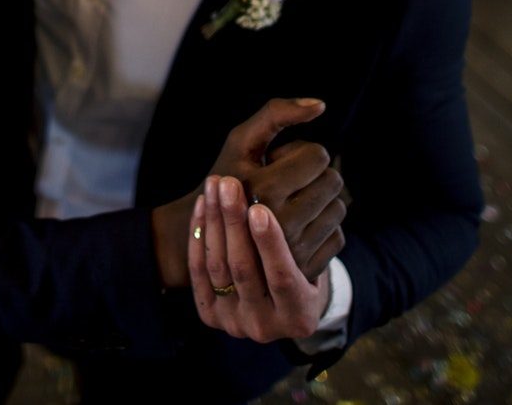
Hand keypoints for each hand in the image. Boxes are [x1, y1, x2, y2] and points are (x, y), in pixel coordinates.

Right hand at [151, 97, 342, 287]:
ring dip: (322, 200)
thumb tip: (320, 105)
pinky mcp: (303, 270)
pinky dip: (323, 226)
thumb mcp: (241, 140)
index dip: (302, 153)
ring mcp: (292, 252)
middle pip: (333, 181)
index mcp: (262, 189)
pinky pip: (338, 236)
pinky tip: (300, 225)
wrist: (212, 238)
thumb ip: (277, 113)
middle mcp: (279, 224)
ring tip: (294, 201)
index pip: (318, 156)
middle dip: (316, 174)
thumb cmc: (229, 178)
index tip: (280, 163)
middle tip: (290, 181)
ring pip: (339, 209)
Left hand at [189, 176, 331, 342]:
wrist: (280, 307)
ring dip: (214, 221)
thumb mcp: (314, 263)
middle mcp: (264, 327)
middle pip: (243, 269)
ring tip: (215, 186)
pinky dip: (198, 235)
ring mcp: (234, 324)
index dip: (269, 243)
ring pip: (217, 266)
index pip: (281, 277)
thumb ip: (302, 240)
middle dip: (234, 221)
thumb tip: (294, 190)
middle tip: (229, 184)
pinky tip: (202, 205)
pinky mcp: (210, 316)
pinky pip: (198, 271)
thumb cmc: (304, 273)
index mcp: (299, 317)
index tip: (259, 208)